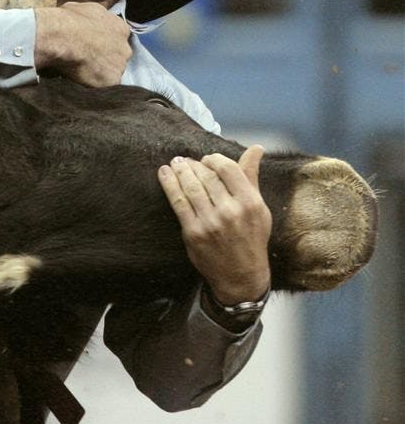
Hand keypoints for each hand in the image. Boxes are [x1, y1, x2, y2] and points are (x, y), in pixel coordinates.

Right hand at [34, 1, 131, 86]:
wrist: (64, 38)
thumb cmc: (69, 20)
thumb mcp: (83, 9)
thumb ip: (92, 18)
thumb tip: (87, 20)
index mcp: (120, 28)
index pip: (118, 38)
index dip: (105, 43)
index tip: (94, 46)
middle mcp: (125, 47)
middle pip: (118, 56)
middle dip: (106, 59)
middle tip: (88, 61)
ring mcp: (120, 65)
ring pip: (112, 72)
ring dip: (101, 72)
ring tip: (83, 73)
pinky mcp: (112, 81)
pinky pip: (105, 85)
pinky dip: (95, 85)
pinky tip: (83, 82)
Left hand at [157, 145, 271, 303]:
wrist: (241, 276)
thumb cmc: (251, 238)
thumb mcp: (259, 208)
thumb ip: (252, 176)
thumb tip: (256, 148)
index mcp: (250, 202)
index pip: (228, 168)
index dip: (213, 159)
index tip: (206, 159)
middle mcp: (231, 211)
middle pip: (207, 176)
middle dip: (193, 165)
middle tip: (185, 160)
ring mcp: (211, 222)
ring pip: (191, 187)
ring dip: (180, 171)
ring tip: (175, 163)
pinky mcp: (193, 232)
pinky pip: (178, 202)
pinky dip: (169, 184)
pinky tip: (164, 174)